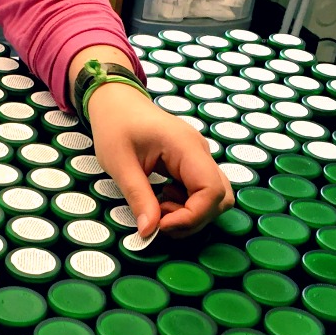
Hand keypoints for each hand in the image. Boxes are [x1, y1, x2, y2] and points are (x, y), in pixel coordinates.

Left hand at [87, 83, 233, 237]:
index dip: (192, 216)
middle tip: (159, 219)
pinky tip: (161, 199)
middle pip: (221, 197)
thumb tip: (149, 231)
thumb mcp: (119, 164)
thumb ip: (138, 197)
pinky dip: (185, 205)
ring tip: (158, 208)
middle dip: (193, 218)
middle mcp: (200, 152)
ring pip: (215, 197)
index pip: (212, 191)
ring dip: (190, 213)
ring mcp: (199, 157)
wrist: (116, 103)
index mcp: (186, 147)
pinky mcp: (192, 164)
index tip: (161, 225)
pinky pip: (202, 191)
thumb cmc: (115, 126)